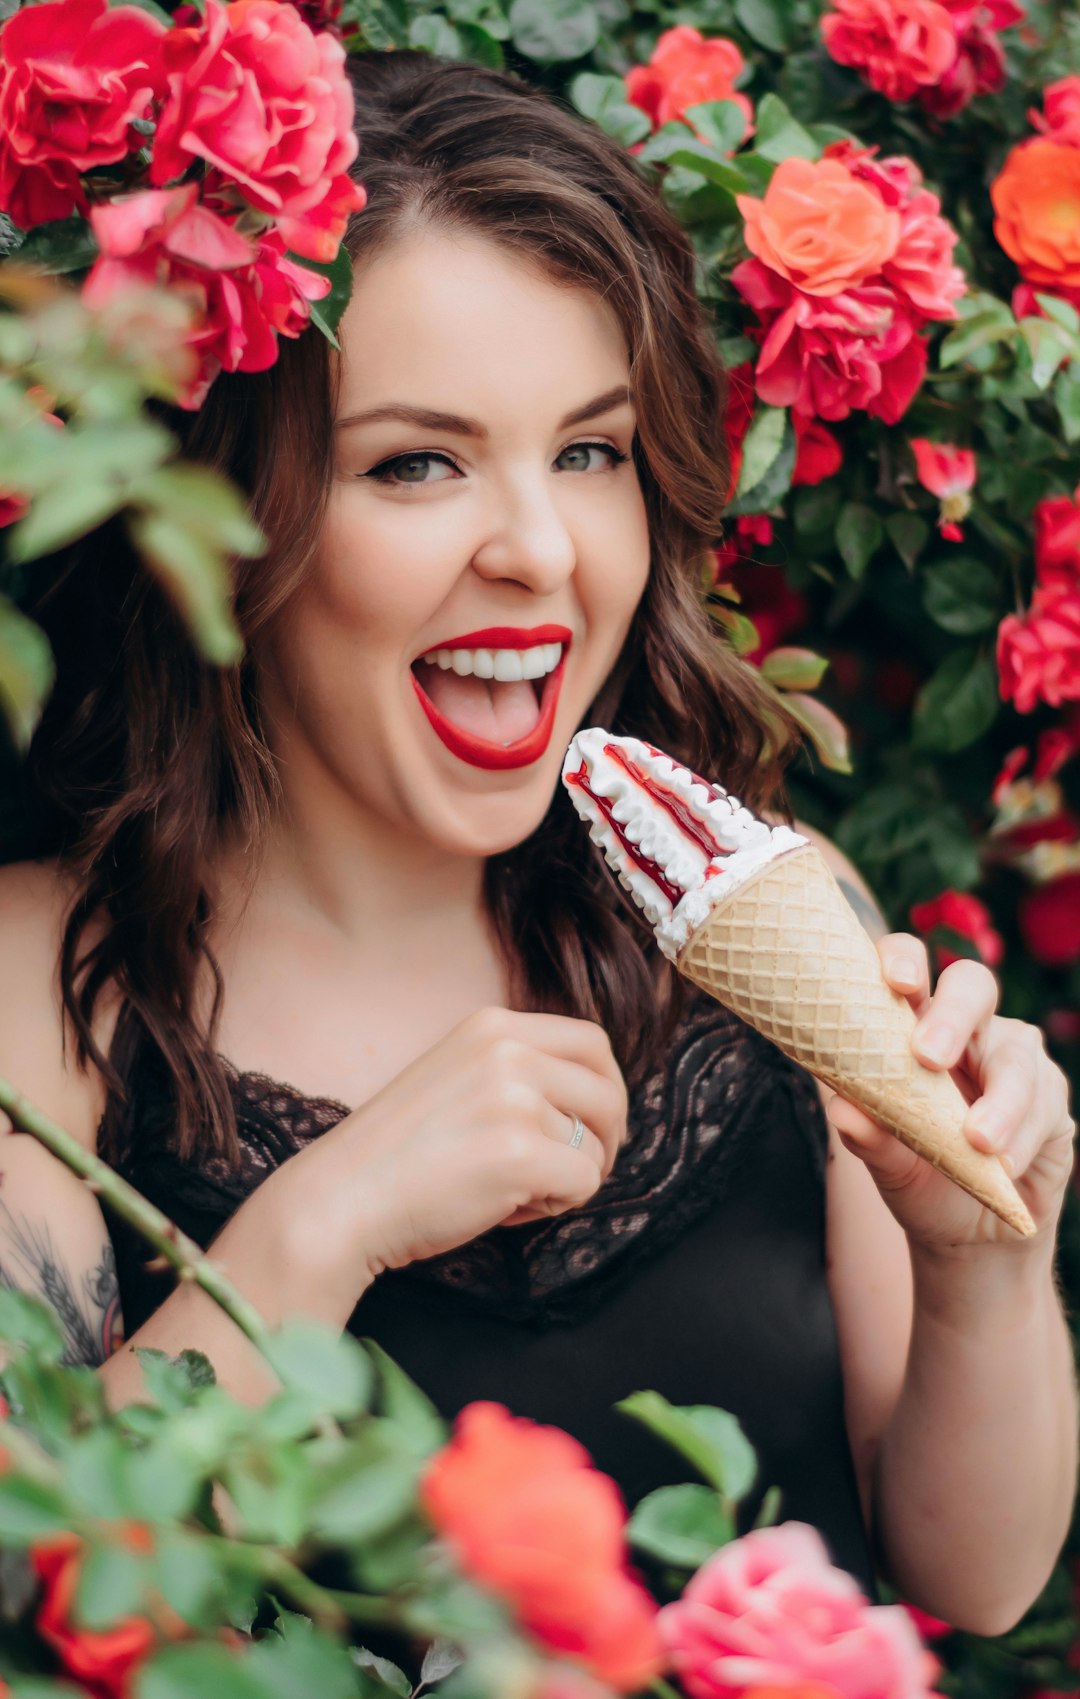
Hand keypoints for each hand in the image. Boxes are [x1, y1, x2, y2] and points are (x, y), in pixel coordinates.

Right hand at [271, 1006, 627, 1303]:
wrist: (340, 1200)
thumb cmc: (398, 1156)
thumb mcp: (457, 1077)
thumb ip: (514, 1071)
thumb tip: (593, 1098)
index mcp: (492, 1026)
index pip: (591, 1042)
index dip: (604, 1088)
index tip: (591, 1126)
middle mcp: (507, 1050)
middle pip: (608, 1089)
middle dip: (607, 1136)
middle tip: (576, 1171)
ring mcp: (514, 1098)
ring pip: (595, 1145)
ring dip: (567, 1178)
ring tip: (513, 1191)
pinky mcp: (520, 1152)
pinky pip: (583, 1183)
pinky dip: (555, 1206)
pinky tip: (506, 1209)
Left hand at [824, 934, 1075, 1253]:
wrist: (970, 1233)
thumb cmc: (920, 1177)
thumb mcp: (888, 1163)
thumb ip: (870, 1136)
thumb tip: (842, 1110)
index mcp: (912, 1024)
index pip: (908, 968)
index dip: (902, 960)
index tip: (895, 980)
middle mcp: (966, 1028)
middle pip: (972, 985)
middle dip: (952, 1015)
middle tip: (928, 1057)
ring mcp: (1012, 1056)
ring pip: (1014, 1054)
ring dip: (998, 1100)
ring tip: (979, 1142)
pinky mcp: (1050, 1096)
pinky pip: (1043, 1103)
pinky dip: (1020, 1136)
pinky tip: (1003, 1163)